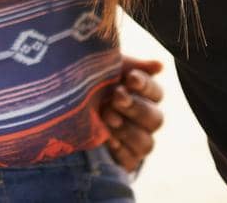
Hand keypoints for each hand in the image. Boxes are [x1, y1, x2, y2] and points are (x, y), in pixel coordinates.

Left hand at [101, 56, 165, 172]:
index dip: (146, 86)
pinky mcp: (126, 160)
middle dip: (135, 107)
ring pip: (146, 142)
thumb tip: (160, 65)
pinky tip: (106, 138)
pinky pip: (131, 160)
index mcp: (143, 97)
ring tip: (107, 118)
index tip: (130, 78)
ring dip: (127, 129)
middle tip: (116, 97)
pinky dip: (119, 149)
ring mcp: (137, 142)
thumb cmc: (90, 84)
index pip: (156, 93)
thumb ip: (131, 66)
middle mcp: (145, 121)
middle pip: (155, 119)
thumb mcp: (106, 70)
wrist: (66, 111)